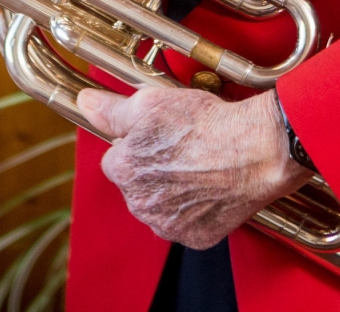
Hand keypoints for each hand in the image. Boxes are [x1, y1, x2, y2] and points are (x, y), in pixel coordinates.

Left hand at [77, 85, 309, 248]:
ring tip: (198, 167)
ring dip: (171, 193)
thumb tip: (85, 103)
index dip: (136, 144)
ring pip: (161, 207)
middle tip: (182, 149)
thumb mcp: (151, 102)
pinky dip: (196, 210)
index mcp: (123, 171)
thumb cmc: (204, 123)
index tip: (159, 136)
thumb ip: (112, 109)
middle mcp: (140, 204)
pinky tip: (210, 188)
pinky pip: (188, 224)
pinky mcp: (196, 237)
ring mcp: (169, 225)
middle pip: (137, 186)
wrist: (255, 149)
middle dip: (152, 171)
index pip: (115, 159)